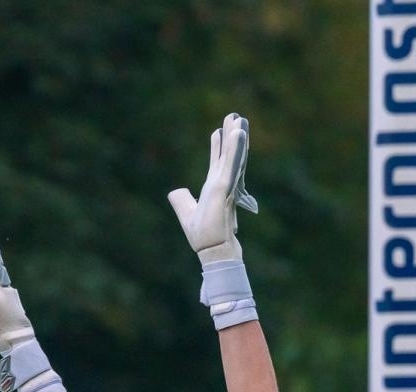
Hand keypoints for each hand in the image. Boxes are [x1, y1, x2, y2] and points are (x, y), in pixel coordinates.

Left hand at [167, 113, 257, 263]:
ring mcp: (225, 185)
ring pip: (233, 156)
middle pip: (228, 155)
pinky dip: (236, 147)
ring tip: (240, 118)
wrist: (213, 251)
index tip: (219, 130)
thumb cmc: (203, 237)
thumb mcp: (186, 214)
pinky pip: (231, 163)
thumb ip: (181, 200)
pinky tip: (239, 132)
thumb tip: (175, 190)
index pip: (217, 163)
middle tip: (235, 116)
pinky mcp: (225, 188)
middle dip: (231, 136)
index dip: (218, 147)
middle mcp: (222, 185)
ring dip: (237, 137)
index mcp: (213, 189)